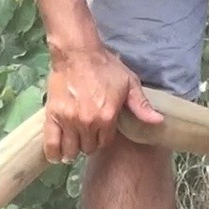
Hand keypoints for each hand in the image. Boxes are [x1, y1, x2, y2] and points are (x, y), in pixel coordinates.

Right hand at [43, 47, 162, 161]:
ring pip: (70, 149)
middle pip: (88, 148)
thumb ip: (141, 105)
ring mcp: (68, 121)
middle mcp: (88, 123)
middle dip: (89, 144)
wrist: (77, 53)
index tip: (101, 132)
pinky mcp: (52, 116)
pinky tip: (57, 155)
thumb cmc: (105, 67)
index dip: (104, 138)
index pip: (105, 142)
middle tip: (88, 134)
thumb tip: (158, 121)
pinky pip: (51, 144)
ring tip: (74, 143)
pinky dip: (53, 153)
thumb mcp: (129, 83)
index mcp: (107, 117)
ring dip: (73, 150)